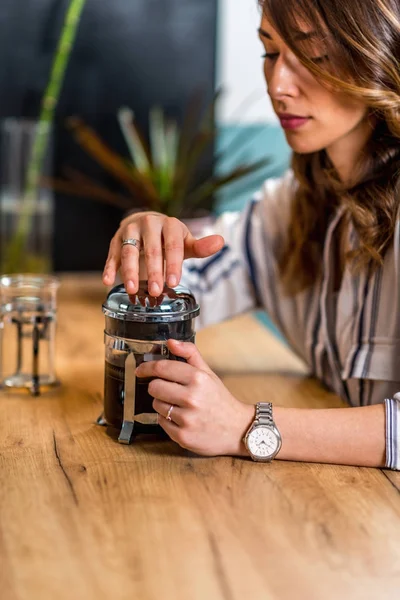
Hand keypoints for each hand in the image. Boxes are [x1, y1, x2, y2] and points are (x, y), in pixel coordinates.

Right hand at [102, 211, 223, 295]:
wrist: (146, 224)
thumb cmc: (169, 238)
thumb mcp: (186, 242)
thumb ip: (201, 247)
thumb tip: (221, 241)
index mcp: (170, 224)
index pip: (172, 245)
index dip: (173, 264)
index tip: (173, 283)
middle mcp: (149, 223)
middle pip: (151, 250)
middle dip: (154, 272)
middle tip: (156, 292)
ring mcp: (131, 231)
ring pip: (129, 251)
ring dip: (130, 272)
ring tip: (133, 290)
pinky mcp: (116, 239)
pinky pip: (112, 254)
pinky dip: (110, 267)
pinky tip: (108, 281)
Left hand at [135, 339, 253, 455]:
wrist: (238, 429)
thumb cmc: (220, 399)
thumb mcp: (209, 373)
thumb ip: (190, 354)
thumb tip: (170, 342)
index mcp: (198, 379)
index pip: (162, 368)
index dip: (147, 367)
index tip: (141, 369)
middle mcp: (192, 398)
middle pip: (154, 387)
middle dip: (157, 387)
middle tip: (168, 390)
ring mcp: (187, 419)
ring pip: (156, 405)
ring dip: (163, 404)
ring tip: (179, 406)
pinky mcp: (183, 437)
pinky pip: (161, 423)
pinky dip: (167, 420)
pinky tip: (181, 419)